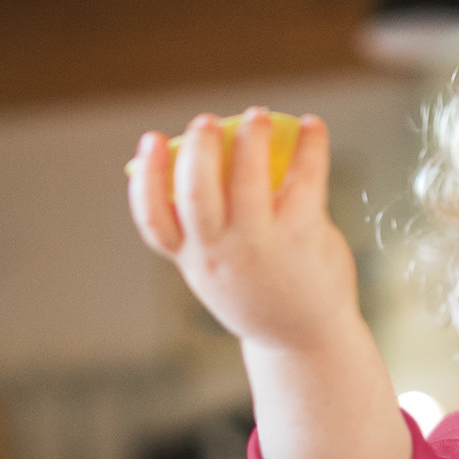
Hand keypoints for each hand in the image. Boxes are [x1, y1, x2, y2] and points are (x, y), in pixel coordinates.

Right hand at [127, 107, 360, 350]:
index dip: (147, 177)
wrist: (307, 342)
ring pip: (246, 180)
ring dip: (249, 139)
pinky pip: (303, 179)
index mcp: (195, 261)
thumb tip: (213, 161)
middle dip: (198, 149)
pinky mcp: (301, 237)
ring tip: (257, 116)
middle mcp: (221, 254)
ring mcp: (260, 246)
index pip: (155, 220)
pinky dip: (309, 146)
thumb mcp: (224, 273)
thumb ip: (213, 230)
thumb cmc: (264, 296)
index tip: (149, 140)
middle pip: (196, 192)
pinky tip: (312, 126)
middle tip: (206, 121)